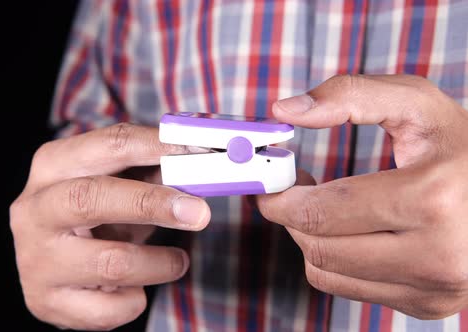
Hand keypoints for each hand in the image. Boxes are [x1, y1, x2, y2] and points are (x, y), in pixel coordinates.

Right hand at [10, 124, 210, 329]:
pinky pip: (109, 310)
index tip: (200, 153)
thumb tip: (199, 162)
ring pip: (111, 263)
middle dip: (151, 204)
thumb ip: (152, 171)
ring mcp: (36, 260)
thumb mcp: (116, 186)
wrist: (46, 268)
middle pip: (91, 198)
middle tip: (199, 212)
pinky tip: (133, 289)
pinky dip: (135, 299)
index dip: (159, 147)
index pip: (110, 145)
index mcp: (53, 166)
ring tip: (178, 261)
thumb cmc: (90, 218)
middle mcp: (35, 211)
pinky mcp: (48, 303)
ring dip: (159, 263)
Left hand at [257, 75, 467, 318]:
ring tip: (324, 206)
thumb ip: (349, 95)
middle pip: (319, 247)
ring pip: (326, 272)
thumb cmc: (462, 147)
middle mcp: (438, 256)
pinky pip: (348, 288)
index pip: (321, 214)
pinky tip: (348, 231)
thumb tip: (284, 111)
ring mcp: (435, 288)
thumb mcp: (416, 103)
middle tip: (293, 190)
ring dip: (309, 238)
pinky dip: (333, 259)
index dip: (281, 197)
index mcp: (433, 200)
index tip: (271, 182)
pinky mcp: (430, 304)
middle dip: (292, 216)